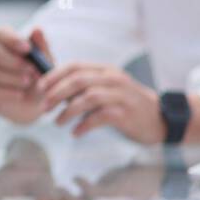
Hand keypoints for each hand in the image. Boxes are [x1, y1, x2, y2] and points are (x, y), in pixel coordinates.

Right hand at [0, 26, 51, 123]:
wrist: (36, 104)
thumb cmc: (40, 78)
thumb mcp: (45, 63)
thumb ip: (41, 47)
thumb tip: (37, 29)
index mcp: (7, 43)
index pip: (0, 32)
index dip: (11, 39)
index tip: (27, 49)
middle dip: (11, 61)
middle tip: (31, 70)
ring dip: (11, 78)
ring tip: (28, 83)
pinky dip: (6, 92)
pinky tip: (20, 95)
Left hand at [35, 63, 164, 142]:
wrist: (159, 119)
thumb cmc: (126, 105)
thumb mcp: (106, 89)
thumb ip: (84, 87)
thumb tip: (52, 90)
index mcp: (105, 70)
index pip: (74, 66)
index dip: (54, 76)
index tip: (39, 88)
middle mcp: (113, 79)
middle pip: (78, 80)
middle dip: (56, 93)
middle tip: (44, 108)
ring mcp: (121, 95)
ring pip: (87, 98)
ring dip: (67, 111)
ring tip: (58, 122)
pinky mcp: (126, 113)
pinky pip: (99, 117)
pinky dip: (84, 125)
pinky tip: (76, 133)